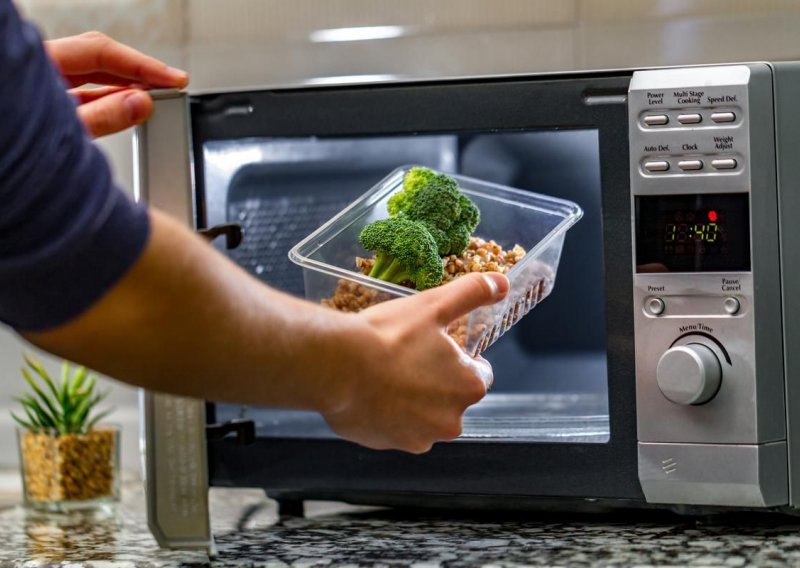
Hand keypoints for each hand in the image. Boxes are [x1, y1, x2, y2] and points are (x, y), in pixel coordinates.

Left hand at [45, 32, 188, 136]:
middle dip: (138, 71)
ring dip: (125, 85)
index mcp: (37, 62)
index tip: (173, 78)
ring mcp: (39, 84)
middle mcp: (39, 67)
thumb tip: (140, 103)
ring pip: (90, 74)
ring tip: (155, 96)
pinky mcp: (43, 102)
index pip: (99, 50)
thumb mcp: (58, 132)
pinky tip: (128, 105)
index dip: (142, 64)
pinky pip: (81, 92)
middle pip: (98, 57)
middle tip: (172, 84)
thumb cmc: (4, 150)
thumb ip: (100, 117)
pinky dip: (108, 98)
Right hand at [323, 272, 509, 452]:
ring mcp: (421, 437)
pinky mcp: (391, 445)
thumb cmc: (387, 336)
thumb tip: (500, 283)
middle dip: (435, 380)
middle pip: (451, 397)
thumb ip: (471, 293)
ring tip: (386, 374)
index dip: (459, 358)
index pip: (478, 374)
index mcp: (469, 386)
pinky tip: (372, 393)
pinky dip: (389, 414)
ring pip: (424, 415)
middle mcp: (451, 420)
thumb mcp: (434, 305)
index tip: (436, 348)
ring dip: (412, 399)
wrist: (337, 367)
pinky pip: (397, 428)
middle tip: (407, 357)